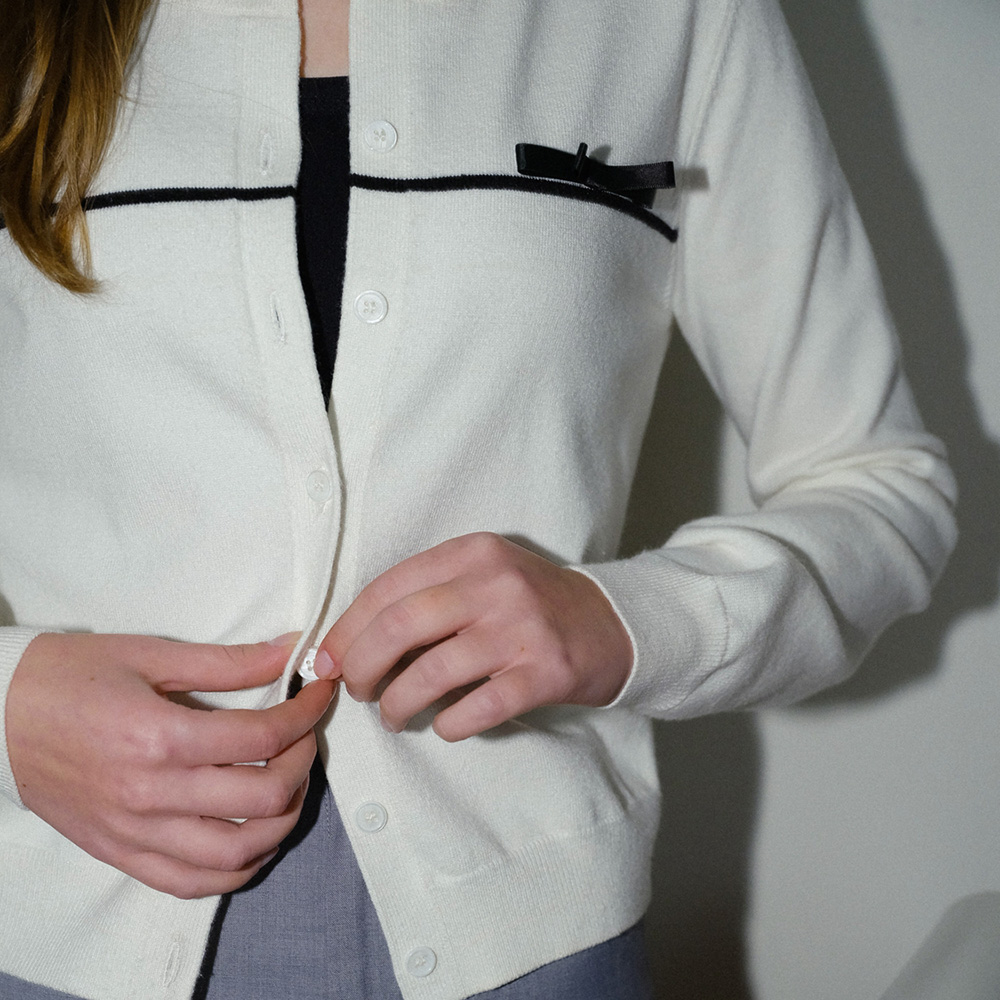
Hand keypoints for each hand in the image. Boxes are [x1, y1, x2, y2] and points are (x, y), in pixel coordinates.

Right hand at [5, 632, 334, 897]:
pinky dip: (237, 868)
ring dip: (282, 821)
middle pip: (263, 799)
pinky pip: (192, 882)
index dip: (305, 714)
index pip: (264, 738)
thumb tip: (290, 651)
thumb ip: (228, 661)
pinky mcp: (120, 854)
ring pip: (237, 854)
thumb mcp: (151, 654)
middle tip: (305, 735)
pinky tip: (253, 836)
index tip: (318, 693)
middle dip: (304, 764)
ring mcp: (135, 833)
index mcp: (160, 738)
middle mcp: (152, 795)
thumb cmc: (69, 677)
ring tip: (289, 785)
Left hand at [316, 532, 631, 740]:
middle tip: (357, 691)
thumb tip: (350, 645)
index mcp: (471, 553)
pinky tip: (445, 726)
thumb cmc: (529, 605)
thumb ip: (426, 598)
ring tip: (394, 715)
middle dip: (362, 667)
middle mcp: (495, 583)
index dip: (346, 630)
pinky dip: (449, 725)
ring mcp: (522, 628)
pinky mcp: (546, 672)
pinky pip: (478, 708)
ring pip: (431, 672)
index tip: (327, 661)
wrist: (610, 624)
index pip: (387, 588)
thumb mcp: (481, 578)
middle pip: (399, 627)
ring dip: (397, 703)